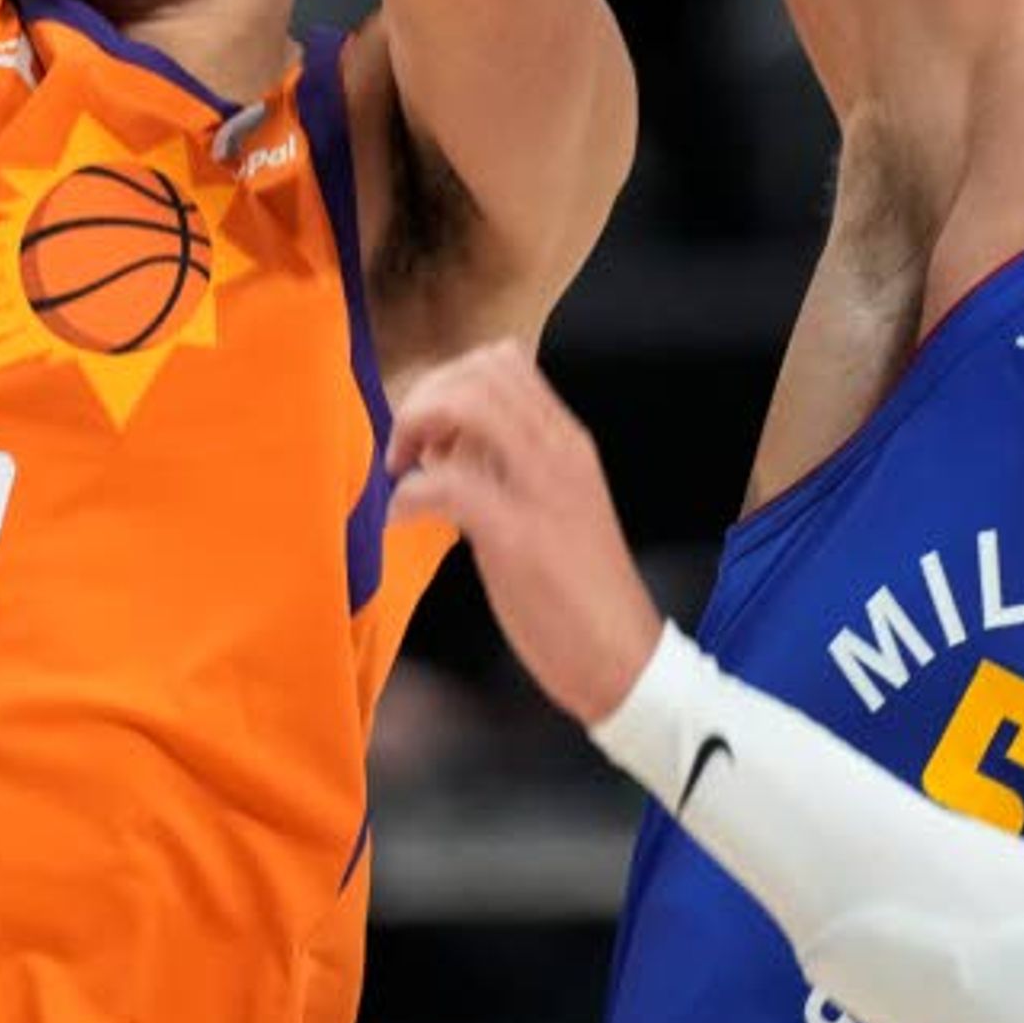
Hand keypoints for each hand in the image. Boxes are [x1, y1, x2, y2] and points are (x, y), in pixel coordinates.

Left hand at [386, 340, 667, 724]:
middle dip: (425, 396)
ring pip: (466, 406)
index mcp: (568, 441)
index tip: (429, 428)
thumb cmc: (581, 591)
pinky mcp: (516, 536)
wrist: (623, 659)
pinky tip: (400, 521)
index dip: (449, 380)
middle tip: (406, 449)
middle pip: (479, 371)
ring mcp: (540, 489)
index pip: (503, 362)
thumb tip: (444, 448)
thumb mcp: (549, 507)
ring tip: (402, 474)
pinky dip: (409, 496)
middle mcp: (559, 450)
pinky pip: (446, 484)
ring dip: (416, 429)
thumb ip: (503, 467)